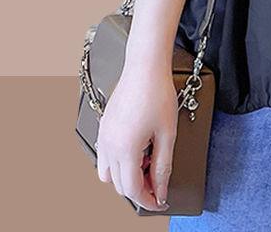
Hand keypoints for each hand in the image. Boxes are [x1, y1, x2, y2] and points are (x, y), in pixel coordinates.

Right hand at [95, 63, 178, 210]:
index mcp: (125, 150)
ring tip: (148, 162)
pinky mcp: (103, 128)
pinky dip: (119, 161)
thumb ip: (163, 165)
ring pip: (108, 173)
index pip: (132, 189)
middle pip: (119, 184)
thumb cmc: (157, 93)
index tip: (159, 201)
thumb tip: (161, 188)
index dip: (148, 200)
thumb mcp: (167, 133)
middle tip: (158, 182)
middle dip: (139, 188)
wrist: (145, 67)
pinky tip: (138, 149)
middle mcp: (108, 146)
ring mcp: (103, 137)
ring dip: (126, 175)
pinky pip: (105, 156)